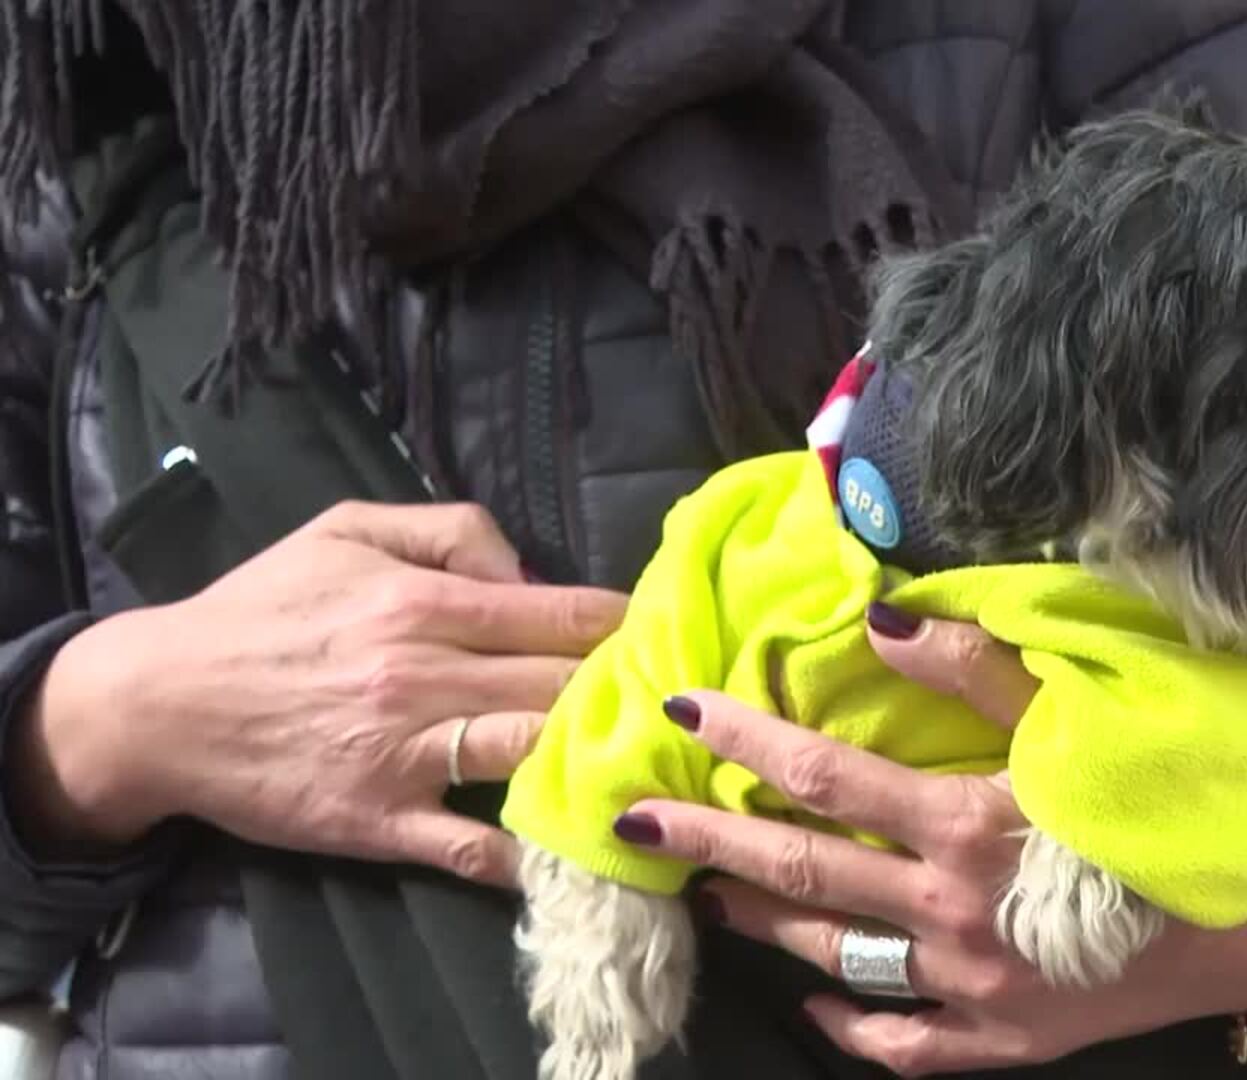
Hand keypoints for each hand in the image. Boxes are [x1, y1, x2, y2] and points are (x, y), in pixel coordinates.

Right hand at [13, 502, 627, 886]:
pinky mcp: (377, 820)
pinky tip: (578, 847)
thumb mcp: (346, 529)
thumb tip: (528, 570)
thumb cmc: (259, 610)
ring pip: (532, 754)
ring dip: (595, 759)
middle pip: (564, 684)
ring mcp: (403, 754)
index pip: (564, 614)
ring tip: (646, 760)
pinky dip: (526, 852)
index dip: (630, 627)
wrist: (156, 703)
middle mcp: (423, 676)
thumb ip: (451, 529)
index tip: (670, 636)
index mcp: (422, 601)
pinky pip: (471, 846)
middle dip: (629, 691)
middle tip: (673, 699)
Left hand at [617, 609, 1246, 1074]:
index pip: (827, 778)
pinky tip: (815, 1004)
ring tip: (708, 895)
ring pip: (837, 957)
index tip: (679, 712)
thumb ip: (977, 669)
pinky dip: (851, 1025)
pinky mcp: (1008, 1044)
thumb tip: (881, 618)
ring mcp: (977, 991)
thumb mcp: (1085, 716)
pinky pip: (903, 1045)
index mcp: (971, 826)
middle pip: (805, 875)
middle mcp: (956, 916)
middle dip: (711, 846)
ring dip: (763, 924)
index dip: (747, 741)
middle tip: (635, 824)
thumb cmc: (1178, 798)